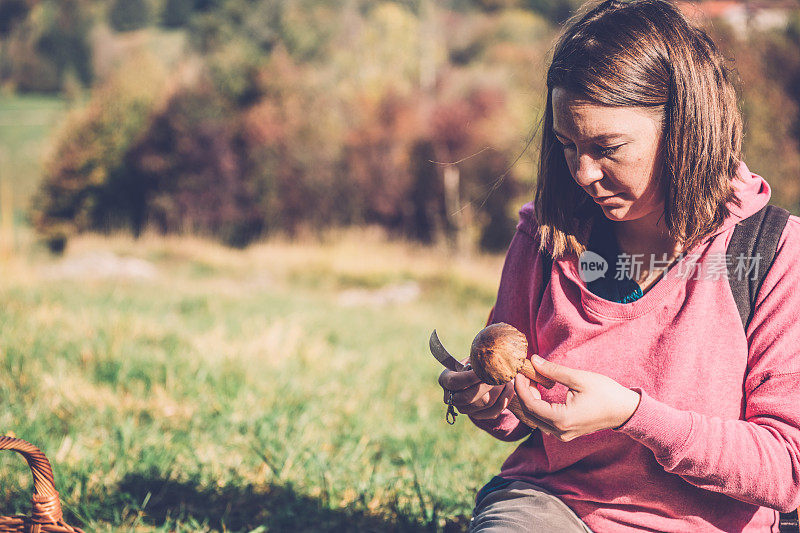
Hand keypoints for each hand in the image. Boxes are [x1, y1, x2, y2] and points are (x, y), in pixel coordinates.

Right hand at [438, 365, 514, 419]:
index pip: (455, 382)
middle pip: (467, 398)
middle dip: (486, 386)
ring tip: (507, 379)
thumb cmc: (474, 364)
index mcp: (445, 380)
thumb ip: (476, 360)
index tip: (485, 370)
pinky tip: (509, 388)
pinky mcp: (477, 416)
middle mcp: (451, 398)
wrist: (478, 378)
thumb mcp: (471, 359)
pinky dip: (504, 400)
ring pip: (483, 404)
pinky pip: (493, 412)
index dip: (470, 377)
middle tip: (499, 375)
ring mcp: (464, 409)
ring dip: (499, 391)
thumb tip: (488, 358)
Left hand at [513, 356, 640, 440]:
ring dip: (530, 399)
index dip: (521, 387)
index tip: (519, 372)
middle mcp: (559, 431)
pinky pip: (544, 421)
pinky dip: (538, 406)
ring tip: (532, 379)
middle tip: (525, 373)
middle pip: (529, 413)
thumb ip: (553, 370)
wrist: (625, 410)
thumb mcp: (579, 378)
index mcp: (562, 419)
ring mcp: (562, 435)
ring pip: (535, 418)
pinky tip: (540, 391)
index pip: (530, 404)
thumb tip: (533, 360)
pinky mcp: (565, 433)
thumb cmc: (606, 393)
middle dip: (524, 392)